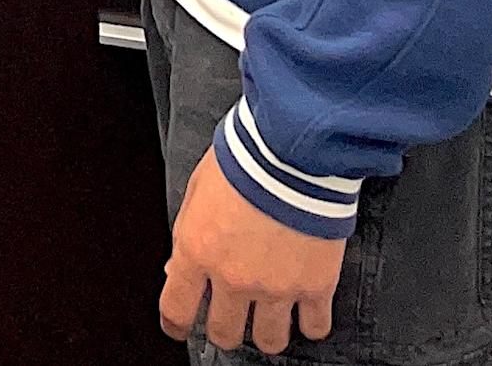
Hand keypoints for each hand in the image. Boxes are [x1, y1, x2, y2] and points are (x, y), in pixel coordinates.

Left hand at [161, 144, 345, 353]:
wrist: (290, 150)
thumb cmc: (242, 159)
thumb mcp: (197, 191)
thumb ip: (188, 233)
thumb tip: (177, 266)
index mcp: (198, 252)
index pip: (176, 308)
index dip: (176, 324)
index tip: (179, 326)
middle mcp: (234, 278)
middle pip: (225, 334)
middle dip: (224, 329)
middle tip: (230, 318)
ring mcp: (276, 287)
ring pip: (269, 341)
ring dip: (266, 333)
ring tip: (268, 317)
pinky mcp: (315, 286)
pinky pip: (314, 328)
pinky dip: (309, 323)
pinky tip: (305, 311)